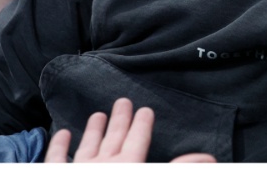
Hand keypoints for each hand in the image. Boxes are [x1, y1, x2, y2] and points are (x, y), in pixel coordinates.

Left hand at [44, 97, 215, 162]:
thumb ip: (179, 170)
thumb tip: (210, 158)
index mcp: (130, 165)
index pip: (138, 140)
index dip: (142, 124)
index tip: (145, 110)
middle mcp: (105, 164)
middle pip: (114, 138)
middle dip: (120, 120)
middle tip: (122, 102)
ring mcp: (79, 168)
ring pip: (88, 145)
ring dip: (93, 130)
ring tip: (97, 115)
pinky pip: (57, 158)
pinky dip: (58, 145)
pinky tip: (60, 133)